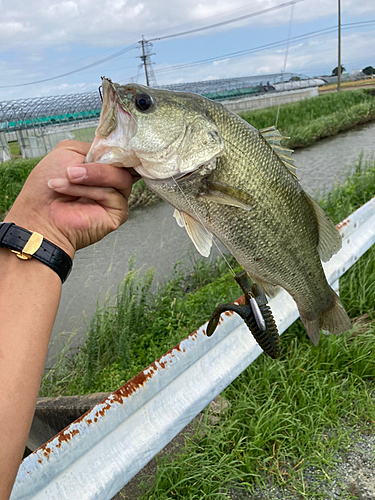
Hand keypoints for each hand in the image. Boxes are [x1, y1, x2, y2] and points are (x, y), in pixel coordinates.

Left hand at [4, 140, 133, 258]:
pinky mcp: (118, 212)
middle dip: (96, 165)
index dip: (114, 150)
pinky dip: (90, 191)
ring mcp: (115, 196)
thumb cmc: (46, 188)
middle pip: (123, 164)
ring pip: (120, 178)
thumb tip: (114, 153)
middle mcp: (110, 181)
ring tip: (69, 179)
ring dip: (90, 176)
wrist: (39, 214)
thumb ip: (94, 147)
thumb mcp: (68, 151)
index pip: (120, 153)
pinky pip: (113, 194)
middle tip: (72, 171)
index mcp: (101, 165)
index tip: (101, 150)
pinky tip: (73, 195)